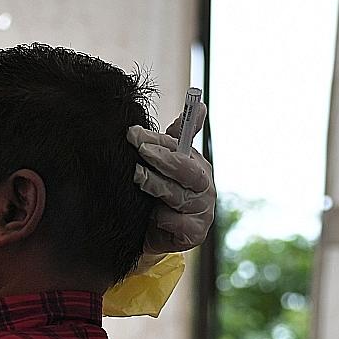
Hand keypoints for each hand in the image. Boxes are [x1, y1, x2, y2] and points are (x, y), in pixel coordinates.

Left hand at [127, 100, 215, 254]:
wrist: (151, 232)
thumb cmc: (158, 192)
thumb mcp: (163, 163)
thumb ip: (175, 137)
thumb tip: (200, 105)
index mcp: (197, 165)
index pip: (180, 148)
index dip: (158, 140)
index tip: (134, 133)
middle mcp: (204, 186)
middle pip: (187, 171)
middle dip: (163, 160)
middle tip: (140, 151)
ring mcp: (203, 211)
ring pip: (180, 196)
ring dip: (158, 186)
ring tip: (138, 178)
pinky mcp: (196, 233)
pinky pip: (183, 225)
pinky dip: (168, 219)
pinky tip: (153, 216)